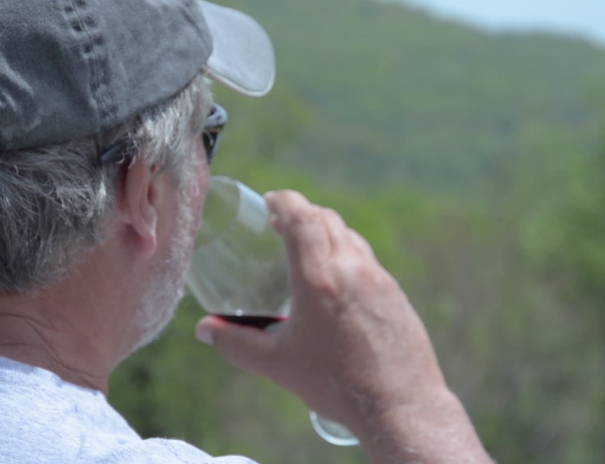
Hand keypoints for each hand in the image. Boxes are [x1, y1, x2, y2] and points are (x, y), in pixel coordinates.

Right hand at [195, 191, 488, 461]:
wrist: (399, 405)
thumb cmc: (334, 385)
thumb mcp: (277, 364)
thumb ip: (236, 344)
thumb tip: (205, 331)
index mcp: (319, 279)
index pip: (302, 217)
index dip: (284, 201)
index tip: (270, 200)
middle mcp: (352, 269)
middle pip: (326, 219)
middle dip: (301, 212)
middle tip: (281, 223)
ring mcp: (378, 279)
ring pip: (349, 236)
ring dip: (325, 231)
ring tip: (306, 249)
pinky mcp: (395, 293)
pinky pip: (366, 260)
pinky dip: (346, 254)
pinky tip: (336, 282)